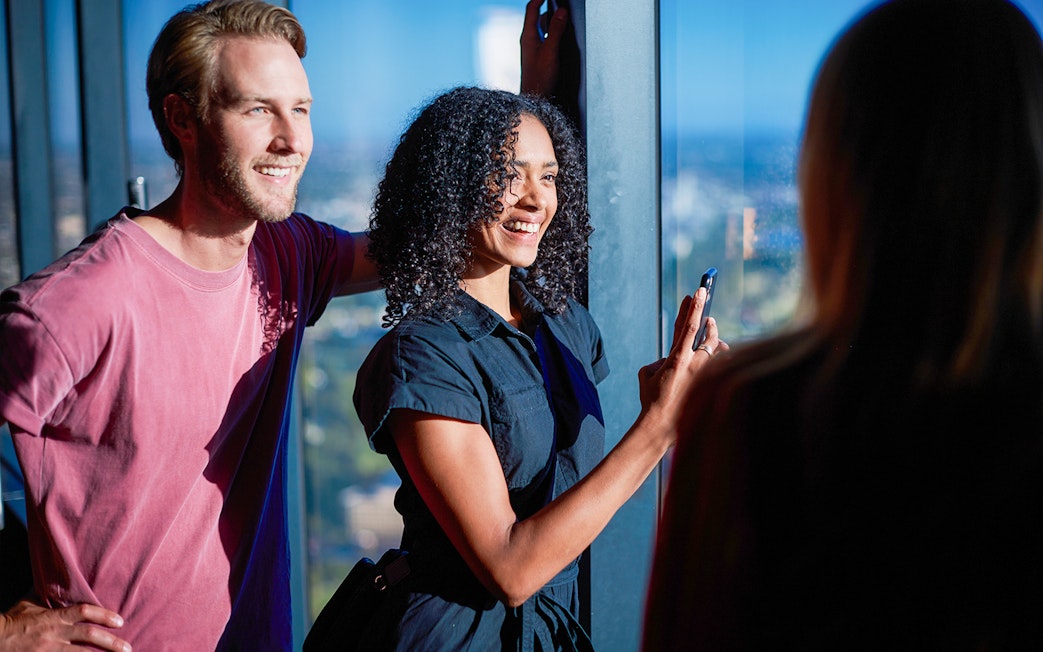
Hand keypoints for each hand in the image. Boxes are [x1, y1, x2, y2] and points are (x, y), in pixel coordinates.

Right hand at [0, 600, 129, 651]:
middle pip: (88, 636)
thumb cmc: (11, 622)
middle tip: (128, 648)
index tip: (120, 621)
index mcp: (53, 617)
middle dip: (111, 643)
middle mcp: (54, 634)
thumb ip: (49, 601)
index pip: (83, 611)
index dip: (104, 615)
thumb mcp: (30, 606)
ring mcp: (49, 650)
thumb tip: (62, 587)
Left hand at [520, 0, 567, 95]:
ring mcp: (532, 49)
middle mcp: (528, 40)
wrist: (535, 98)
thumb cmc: (539, 78)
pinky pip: (544, 38)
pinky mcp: (538, 57)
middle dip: (547, 8)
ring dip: (551, 21)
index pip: (531, 8)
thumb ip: (556, 30)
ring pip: (541, 28)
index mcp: (528, 36)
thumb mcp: (550, 51)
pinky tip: (560, 38)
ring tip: (562, 19)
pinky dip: (552, 33)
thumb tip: (562, 12)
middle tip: (558, 5)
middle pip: (536, 17)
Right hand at [637, 288, 728, 441]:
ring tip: (711, 329)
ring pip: (718, 347)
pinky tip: (719, 352)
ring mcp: (705, 375)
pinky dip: (719, 357)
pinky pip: (721, 364)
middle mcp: (694, 364)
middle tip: (705, 306)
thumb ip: (661, 359)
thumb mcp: (647, 373)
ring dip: (714, 337)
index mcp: (676, 358)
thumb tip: (672, 358)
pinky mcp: (710, 384)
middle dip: (705, 315)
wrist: (661, 425)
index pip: (688, 326)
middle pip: (707, 332)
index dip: (694, 307)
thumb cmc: (651, 399)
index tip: (699, 291)